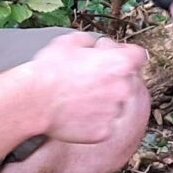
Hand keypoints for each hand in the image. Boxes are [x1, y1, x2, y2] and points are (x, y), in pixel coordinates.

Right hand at [25, 31, 149, 144]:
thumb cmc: (50, 69)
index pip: (138, 56)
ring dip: (102, 101)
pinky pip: (103, 124)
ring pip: (114, 105)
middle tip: (88, 80)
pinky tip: (76, 113)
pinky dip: (93, 121)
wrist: (35, 100)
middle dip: (111, 79)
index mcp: (120, 63)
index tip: (115, 58)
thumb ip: (91, 41)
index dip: (125, 55)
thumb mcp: (71, 41)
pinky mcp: (104, 132)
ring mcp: (115, 112)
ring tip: (78, 98)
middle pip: (126, 82)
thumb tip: (95, 45)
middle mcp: (123, 89)